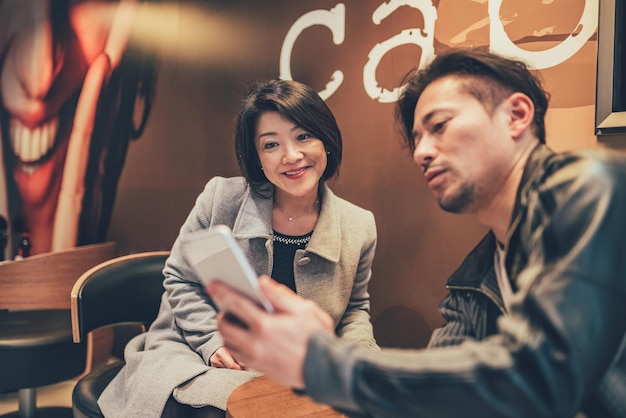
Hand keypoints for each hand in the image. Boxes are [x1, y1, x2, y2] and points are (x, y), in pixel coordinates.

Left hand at [206, 275, 333, 388]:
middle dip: (222, 314)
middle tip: (228, 306)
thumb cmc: (317, 338)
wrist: (325, 369)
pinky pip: (237, 354)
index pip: (236, 304)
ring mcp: (255, 358)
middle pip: (224, 327)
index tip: (212, 284)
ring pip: (228, 343)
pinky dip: (235, 343)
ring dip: (227, 330)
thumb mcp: (304, 309)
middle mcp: (256, 343)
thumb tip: (261, 283)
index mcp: (266, 325)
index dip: (222, 292)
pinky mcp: (258, 368)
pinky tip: (245, 335)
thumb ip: (279, 295)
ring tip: (237, 320)